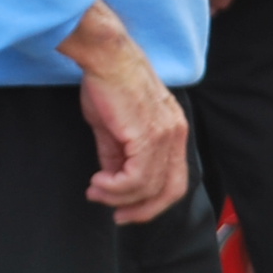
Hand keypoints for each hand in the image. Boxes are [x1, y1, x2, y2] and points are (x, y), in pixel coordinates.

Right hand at [60, 1, 188, 223]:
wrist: (106, 58)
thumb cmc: (110, 84)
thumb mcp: (114, 127)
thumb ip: (117, 154)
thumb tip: (111, 179)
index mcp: (173, 131)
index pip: (174, 181)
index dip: (151, 203)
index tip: (124, 210)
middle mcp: (176, 134)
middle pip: (170, 192)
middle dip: (142, 211)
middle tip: (116, 215)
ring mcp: (165, 135)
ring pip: (148, 187)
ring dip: (117, 197)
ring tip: (96, 189)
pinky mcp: (147, 134)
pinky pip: (135, 177)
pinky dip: (114, 188)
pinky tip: (98, 181)